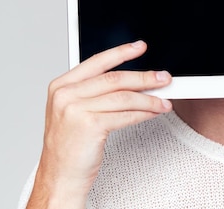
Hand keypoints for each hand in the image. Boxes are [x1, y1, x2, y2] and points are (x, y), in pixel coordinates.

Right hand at [27, 41, 171, 208]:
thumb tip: (133, 79)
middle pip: (114, 79)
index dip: (121, 52)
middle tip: (164, 78)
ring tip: (164, 102)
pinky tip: (153, 113)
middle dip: (144, 78)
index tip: (139, 47)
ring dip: (149, 99)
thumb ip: (95, 92)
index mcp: (61, 86)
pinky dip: (144, 113)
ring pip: (124, 97)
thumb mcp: (74, 111)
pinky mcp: (89, 126)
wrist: (59, 176)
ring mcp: (75, 110)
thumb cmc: (70, 145)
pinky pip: (125, 115)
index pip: (97, 62)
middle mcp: (65, 95)